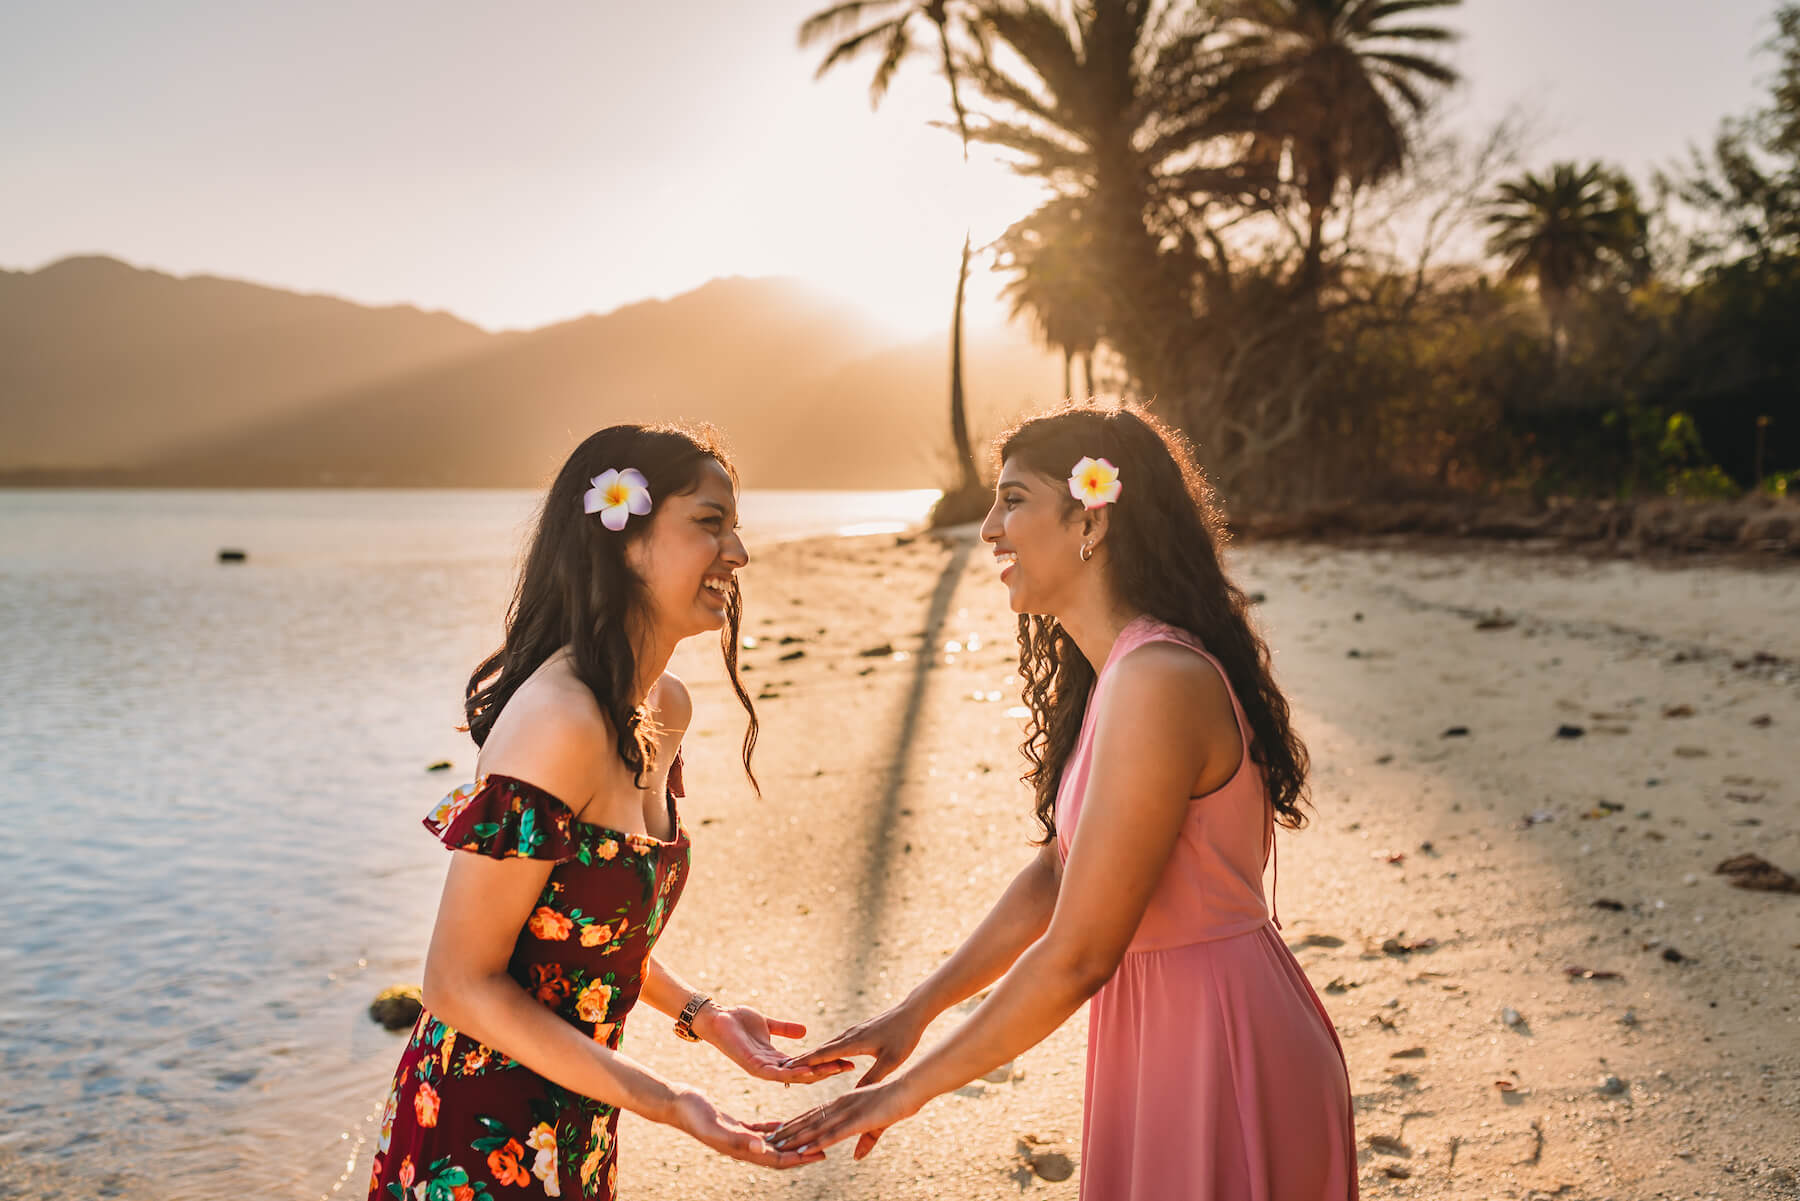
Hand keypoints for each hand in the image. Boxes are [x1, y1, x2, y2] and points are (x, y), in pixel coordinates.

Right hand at [667, 1088, 823, 1169]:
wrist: (676, 1104)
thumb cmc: (693, 1114)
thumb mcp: (717, 1125)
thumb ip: (738, 1137)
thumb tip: (762, 1148)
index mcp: (742, 1149)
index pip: (777, 1159)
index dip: (799, 1158)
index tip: (820, 1154)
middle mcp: (743, 1146)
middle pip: (779, 1154)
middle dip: (801, 1153)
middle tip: (826, 1146)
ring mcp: (739, 1137)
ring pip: (770, 1143)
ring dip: (789, 1142)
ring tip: (809, 1137)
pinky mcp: (735, 1125)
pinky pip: (759, 1131)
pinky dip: (773, 1130)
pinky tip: (783, 1126)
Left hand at [694, 1003, 854, 1084]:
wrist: (715, 1017)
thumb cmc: (737, 1020)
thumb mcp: (767, 1024)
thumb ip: (784, 1029)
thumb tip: (805, 1031)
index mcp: (776, 1059)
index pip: (807, 1065)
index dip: (826, 1063)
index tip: (848, 1059)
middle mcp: (771, 1068)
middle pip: (804, 1074)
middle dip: (827, 1070)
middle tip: (849, 1066)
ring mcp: (762, 1068)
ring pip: (793, 1076)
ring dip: (814, 1074)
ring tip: (834, 1069)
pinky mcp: (752, 1065)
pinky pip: (775, 1073)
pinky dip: (792, 1073)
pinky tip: (807, 1071)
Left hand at [767, 1078, 918, 1160]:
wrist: (911, 1088)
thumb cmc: (898, 1101)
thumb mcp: (878, 1125)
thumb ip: (866, 1141)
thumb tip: (856, 1157)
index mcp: (844, 1102)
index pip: (814, 1114)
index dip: (796, 1123)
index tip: (780, 1131)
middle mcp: (840, 1105)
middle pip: (809, 1120)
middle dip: (789, 1132)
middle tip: (769, 1140)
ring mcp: (847, 1112)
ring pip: (815, 1128)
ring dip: (795, 1138)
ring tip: (777, 1146)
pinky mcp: (857, 1120)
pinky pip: (833, 1134)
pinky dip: (817, 1143)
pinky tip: (804, 1150)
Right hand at [780, 1002, 925, 1086]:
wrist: (913, 1012)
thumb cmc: (904, 1036)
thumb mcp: (891, 1061)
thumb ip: (872, 1077)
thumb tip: (856, 1095)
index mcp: (853, 1042)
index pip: (822, 1055)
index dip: (804, 1063)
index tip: (786, 1070)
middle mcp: (848, 1035)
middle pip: (819, 1050)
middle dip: (801, 1060)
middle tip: (781, 1070)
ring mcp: (853, 1032)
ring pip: (827, 1046)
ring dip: (811, 1055)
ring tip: (796, 1065)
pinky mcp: (859, 1031)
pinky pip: (836, 1043)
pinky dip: (825, 1051)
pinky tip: (824, 1056)